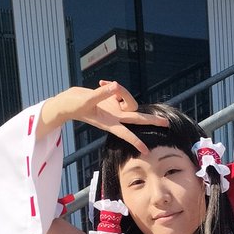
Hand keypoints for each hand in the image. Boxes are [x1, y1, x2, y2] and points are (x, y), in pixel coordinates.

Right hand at [38, 83, 167, 151]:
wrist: (67, 102)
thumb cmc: (73, 105)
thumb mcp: (86, 100)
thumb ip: (102, 94)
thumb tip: (116, 86)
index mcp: (109, 122)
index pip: (126, 133)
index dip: (135, 141)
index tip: (146, 151)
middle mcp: (115, 117)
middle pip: (137, 118)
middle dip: (151, 120)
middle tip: (167, 123)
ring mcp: (115, 108)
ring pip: (128, 99)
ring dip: (121, 90)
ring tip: (102, 84)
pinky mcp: (112, 100)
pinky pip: (119, 91)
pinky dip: (112, 86)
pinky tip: (102, 83)